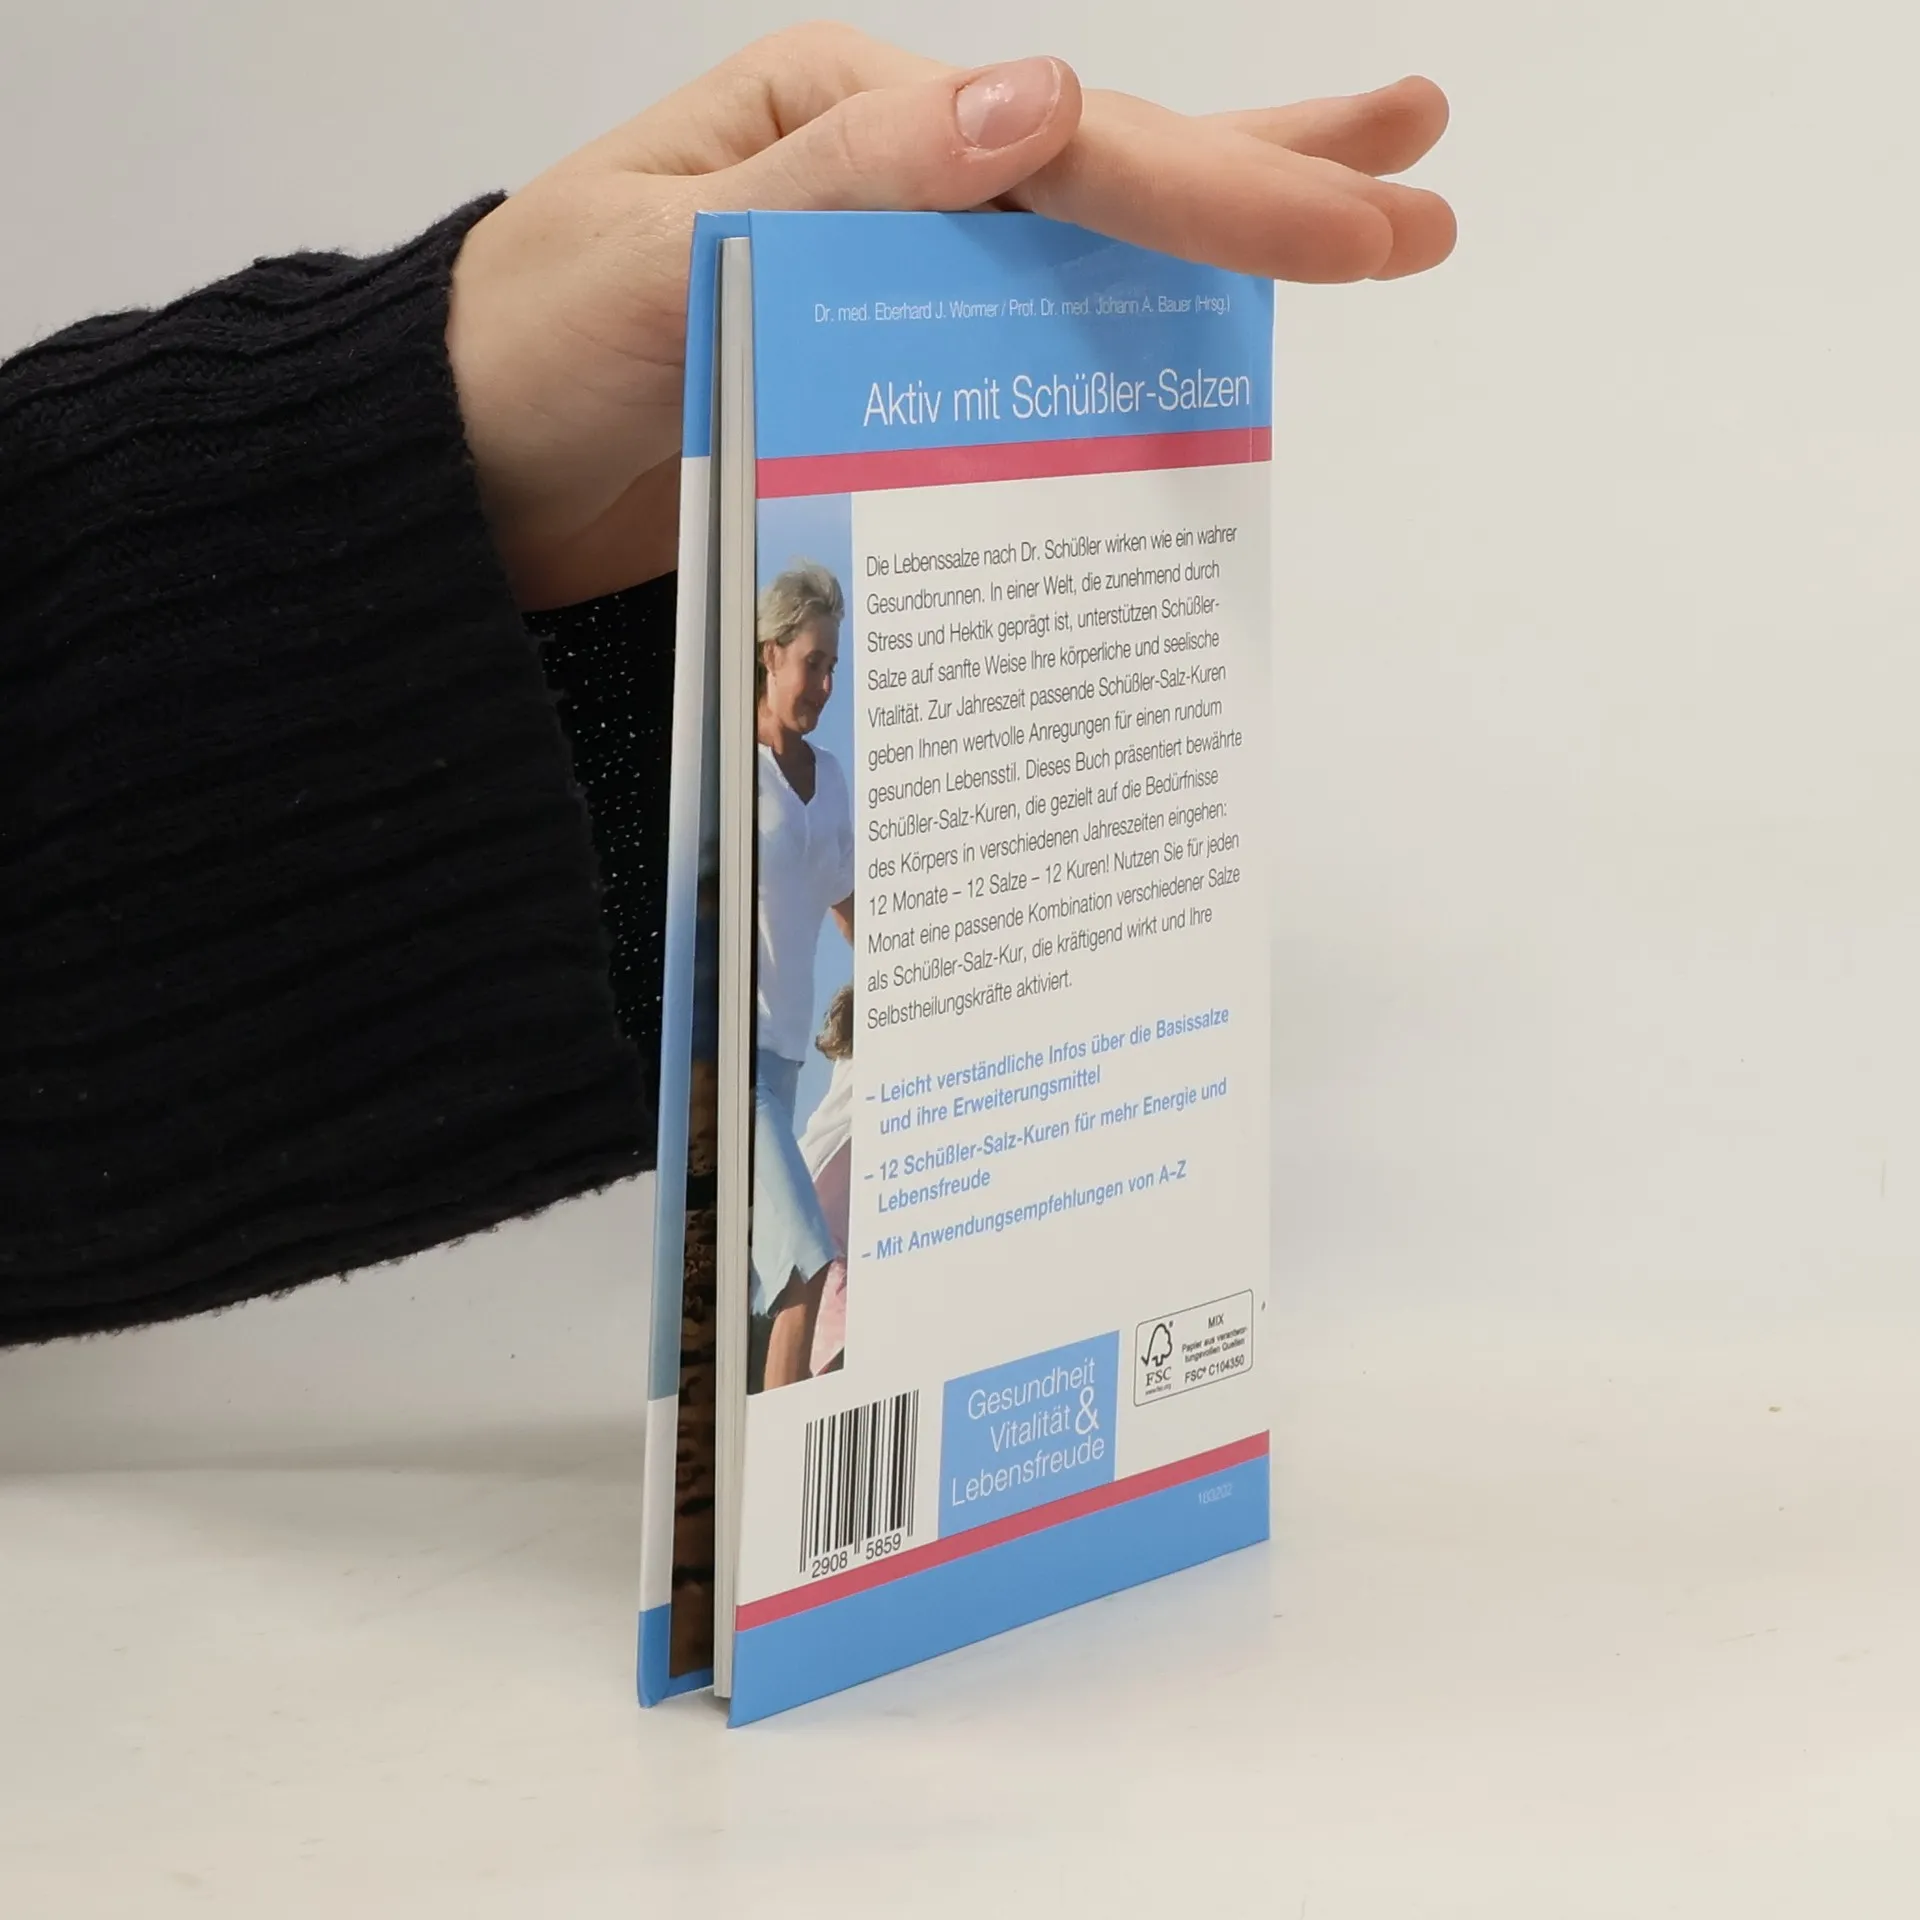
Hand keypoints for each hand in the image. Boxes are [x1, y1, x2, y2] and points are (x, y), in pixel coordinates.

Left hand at [447, 24, 1453, 609]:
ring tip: (1358, 233)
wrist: (455, 483)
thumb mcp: (667, 246)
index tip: (1359, 227)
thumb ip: (853, 179)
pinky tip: (1196, 369)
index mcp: (846, 119)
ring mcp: (892, 293)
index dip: (1218, 190)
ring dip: (1216, 259)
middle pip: (1109, 177)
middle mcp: (889, 190)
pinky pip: (1020, 372)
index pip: (1066, 148)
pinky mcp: (881, 391)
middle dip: (1268, 184)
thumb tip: (1038, 98)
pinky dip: (1113, 371)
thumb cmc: (525, 351)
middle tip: (1423, 179)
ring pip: (1081, 269)